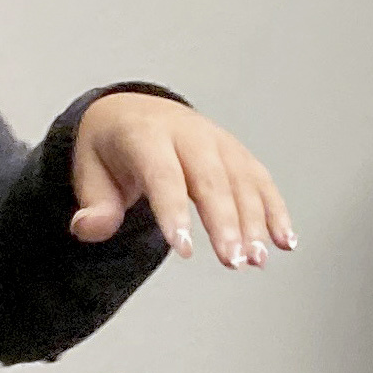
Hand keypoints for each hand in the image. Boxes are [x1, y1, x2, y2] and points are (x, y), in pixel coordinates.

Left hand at [72, 92, 294, 269]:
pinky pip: (261, 181)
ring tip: (257, 259)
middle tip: (232, 260)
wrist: (134, 112)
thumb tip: (88, 228)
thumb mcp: (90, 171)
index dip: (173, 211)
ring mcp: (218, 142)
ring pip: (241, 181)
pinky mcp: (237, 154)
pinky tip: (284, 241)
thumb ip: (94, 204)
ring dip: (254, 222)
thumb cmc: (112, 148)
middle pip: (211, 179)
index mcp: (146, 134)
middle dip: (225, 222)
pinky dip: (276, 211)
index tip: (183, 248)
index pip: (163, 174)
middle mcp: (188, 134)